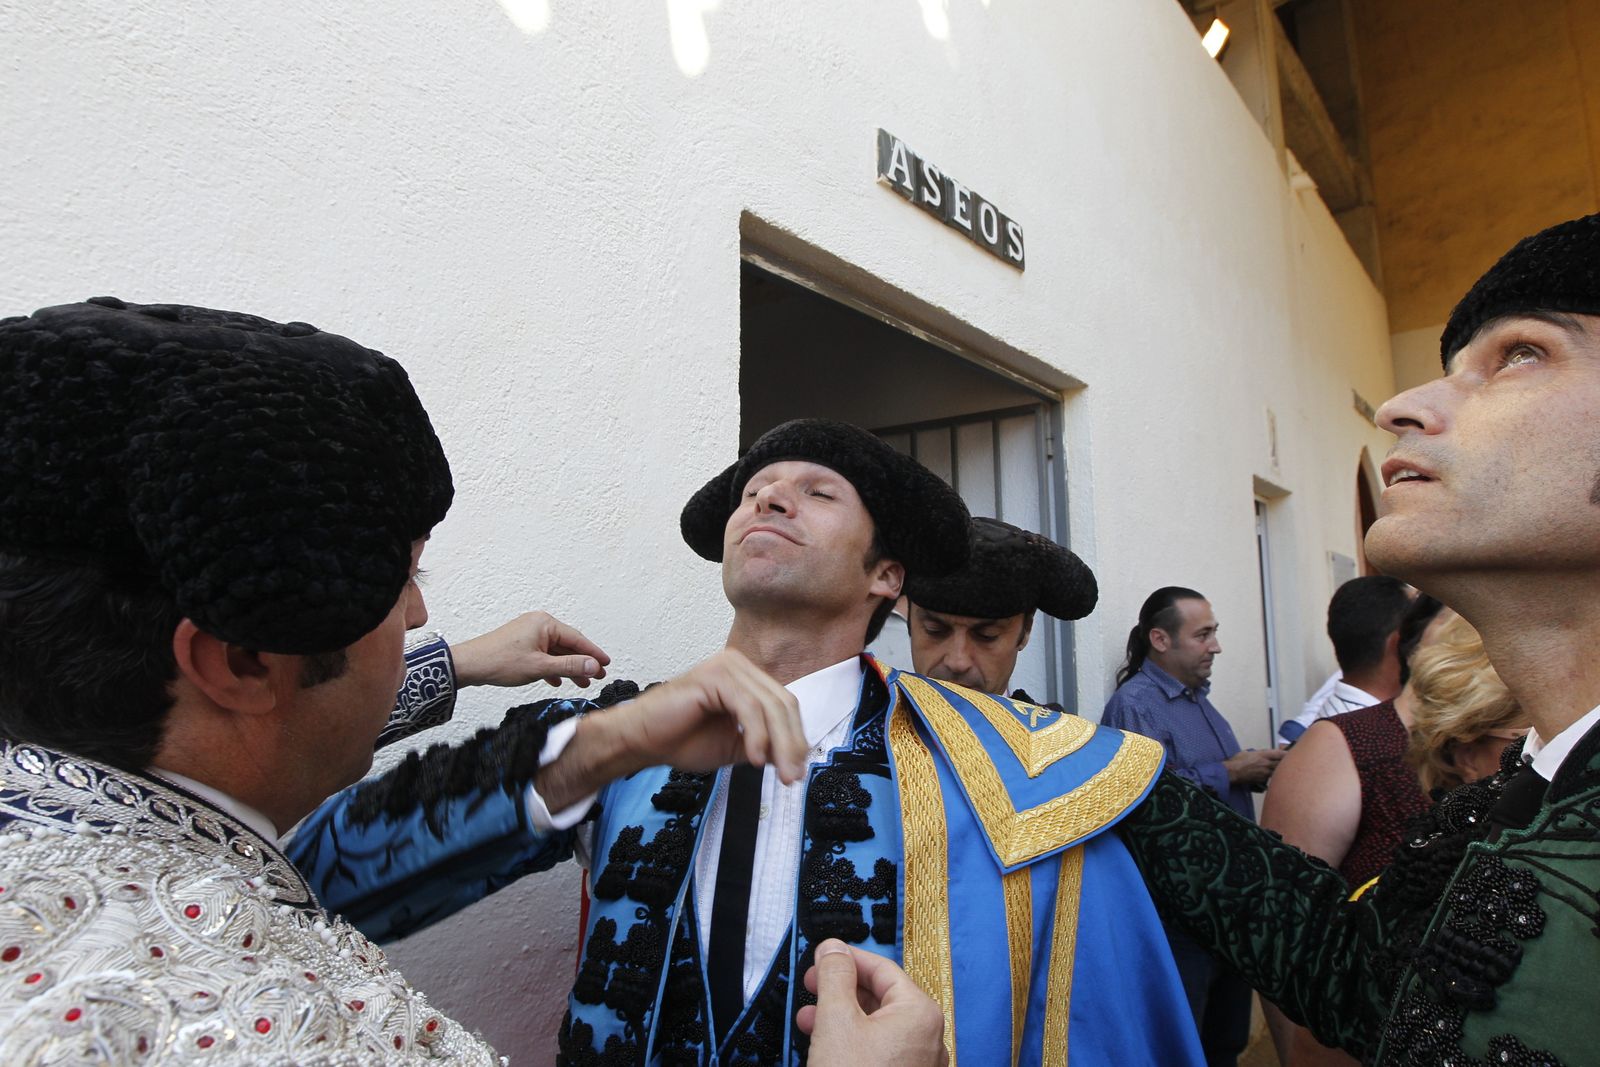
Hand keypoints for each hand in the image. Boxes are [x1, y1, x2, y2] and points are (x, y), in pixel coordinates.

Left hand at [450, 611, 609, 688]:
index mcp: (545, 623)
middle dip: (582, 662)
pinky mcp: (521, 644)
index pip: (577, 639)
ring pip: (555, 651)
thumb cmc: (499, 662)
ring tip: (581, 682)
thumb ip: (569, 666)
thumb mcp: (540, 667)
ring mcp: (529, 633)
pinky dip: (552, 666)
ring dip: (567, 666)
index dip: (593, 653)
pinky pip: (543, 654)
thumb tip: (593, 665)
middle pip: (568, 644)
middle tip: (598, 675)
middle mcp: (538, 624)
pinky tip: (556, 680)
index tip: (607, 664)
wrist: (469, 665)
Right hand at [613, 649, 806, 781]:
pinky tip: (755, 758)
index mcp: (746, 678)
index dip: (796, 738)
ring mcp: (728, 667)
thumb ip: (763, 745)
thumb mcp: (735, 745)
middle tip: (793, 776)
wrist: (641, 740)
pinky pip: (748, 708)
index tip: (798, 771)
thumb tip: (795, 757)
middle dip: (793, 744)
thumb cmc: (681, 739)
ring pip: (770, 707)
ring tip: (780, 773)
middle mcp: (740, 666)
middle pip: (783, 704)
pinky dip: (757, 735)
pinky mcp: (716, 677)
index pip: (784, 705)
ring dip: (780, 745)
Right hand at [796, 940, 946, 1066]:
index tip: (822, 957)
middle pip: (881, 997)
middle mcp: (928, 1038)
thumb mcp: (837, 1021)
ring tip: (808, 1020)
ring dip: (841, 1017)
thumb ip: (835, 977)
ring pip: (877, 1026)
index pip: (882, 968)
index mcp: (920, 1013)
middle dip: (840, 990)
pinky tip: (826, 1047)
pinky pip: (880, 1052)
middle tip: (811, 986)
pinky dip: (853, 1043)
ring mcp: (919, 1065)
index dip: (847, 958)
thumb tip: (834, 949)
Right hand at [1225, 747, 1284, 787]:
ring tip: (1280, 770)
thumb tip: (1263, 755)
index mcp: (1263, 755)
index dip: (1286, 754)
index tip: (1291, 753)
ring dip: (1278, 771)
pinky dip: (1270, 777)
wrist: (1232, 772)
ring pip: (1276, 772)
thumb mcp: (1248, 752)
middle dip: (1285, 763)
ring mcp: (1265, 773)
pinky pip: (1269, 778)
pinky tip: (1268, 777)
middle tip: (1288, 762)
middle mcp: (1266, 764)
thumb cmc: (1237, 761)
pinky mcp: (1262, 780)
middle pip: (1281, 764)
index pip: (1279, 754)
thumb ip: (1258, 754)